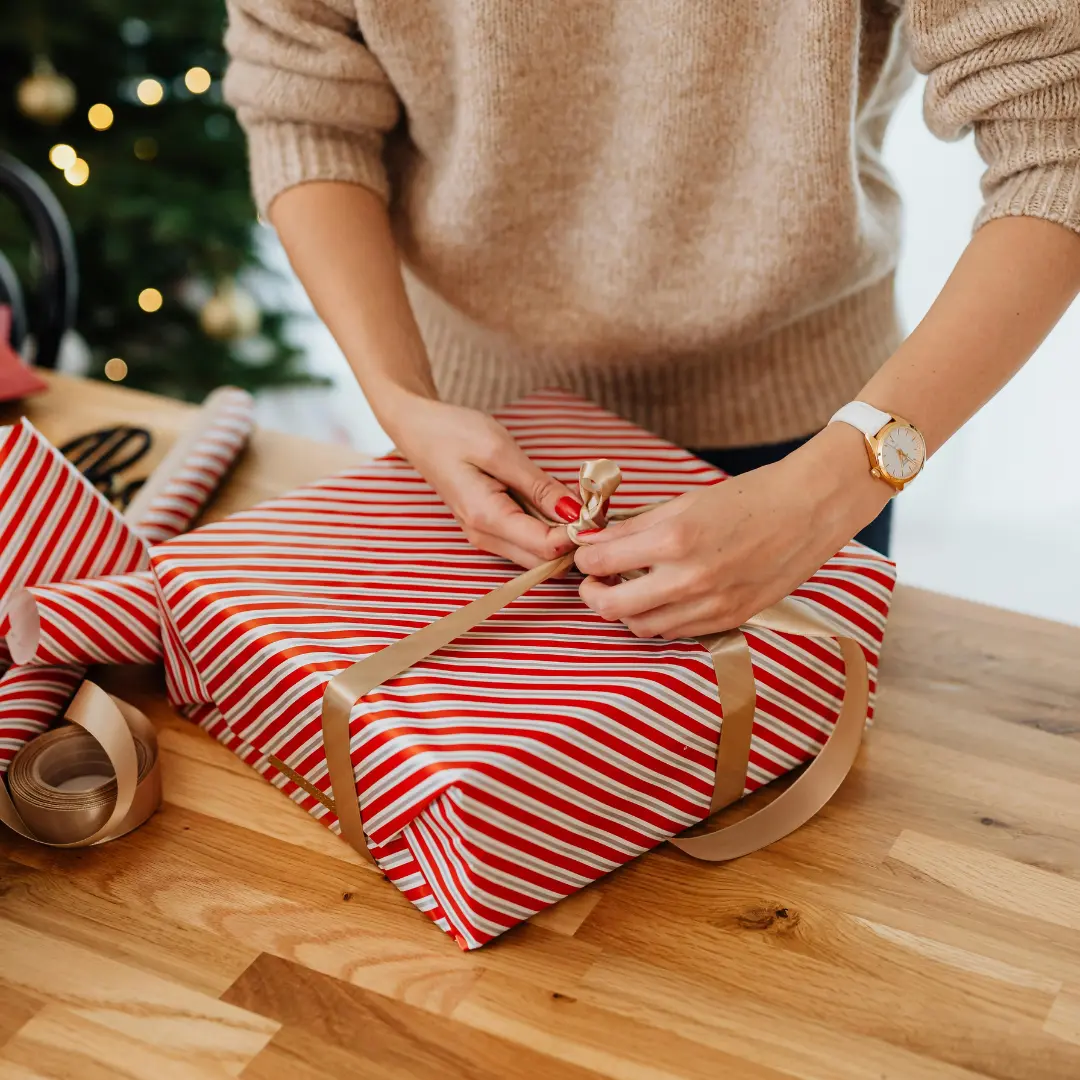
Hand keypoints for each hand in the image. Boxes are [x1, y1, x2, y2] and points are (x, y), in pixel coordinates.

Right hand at [381, 395, 579, 567]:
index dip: (578, 534)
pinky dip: (546, 527)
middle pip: (544, 561)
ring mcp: (485, 535)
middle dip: (573, 540)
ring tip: (577, 501)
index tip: (597, 509)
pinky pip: (525, 540)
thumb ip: (539, 486)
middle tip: (593, 506)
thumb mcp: (501, 451)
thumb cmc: (454, 433)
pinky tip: (555, 501)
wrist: (419, 429)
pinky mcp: (488, 528)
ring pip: (536, 555)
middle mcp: (485, 536)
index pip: (546, 548)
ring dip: (561, 535)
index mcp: (487, 518)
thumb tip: (575, 513)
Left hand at [574, 424, 890, 637]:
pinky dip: (659, 618)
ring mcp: (711, 605)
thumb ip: (637, 525)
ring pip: (642, 627)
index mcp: (674, 539)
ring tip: (628, 587)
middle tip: (592, 581)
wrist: (812, 509)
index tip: (585, 552)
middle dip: (592, 594)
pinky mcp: (731, 619)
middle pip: (613, 607)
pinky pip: (677, 631)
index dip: (585, 558)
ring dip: (625, 610)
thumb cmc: (750, 496)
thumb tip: (596, 538)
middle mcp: (689, 578)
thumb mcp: (685, 502)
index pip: (601, 562)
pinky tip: (661, 597)